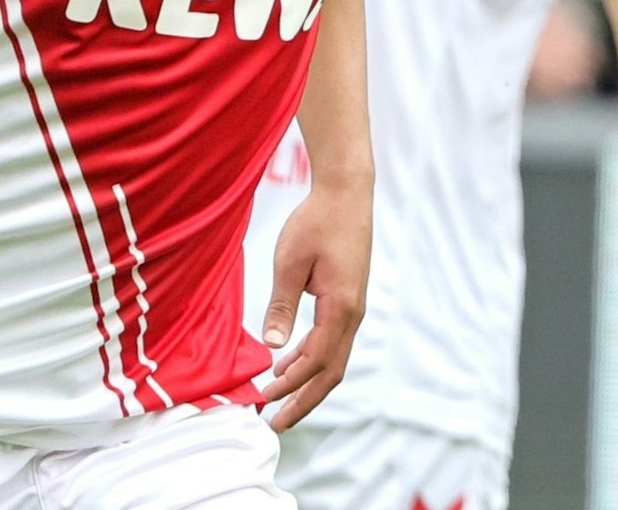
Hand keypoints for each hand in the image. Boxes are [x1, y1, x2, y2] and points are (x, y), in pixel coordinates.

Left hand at [257, 178, 371, 432]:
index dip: (290, 385)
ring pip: (334, 360)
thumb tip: (273, 346)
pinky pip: (333, 342)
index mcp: (341, 307)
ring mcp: (354, 308)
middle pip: (331, 373)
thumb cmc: (317, 222)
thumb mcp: (290, 261)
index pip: (316, 360)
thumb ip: (282, 304)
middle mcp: (353, 314)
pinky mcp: (349, 300)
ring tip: (279, 399)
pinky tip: (291, 363)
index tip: (264, 399)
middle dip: (303, 401)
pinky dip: (313, 360)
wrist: (346, 193)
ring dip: (308, 383)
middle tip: (276, 423)